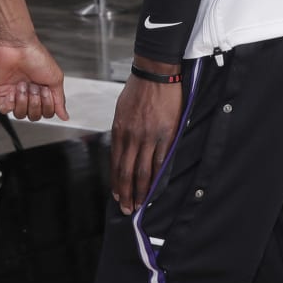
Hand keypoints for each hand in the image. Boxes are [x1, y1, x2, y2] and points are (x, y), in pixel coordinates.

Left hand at [0, 39, 66, 121]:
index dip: (47, 105)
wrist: (17, 47)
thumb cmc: (36, 56)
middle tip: (34, 86)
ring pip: (20, 115)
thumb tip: (65, 116)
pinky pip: (5, 109)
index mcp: (43, 92)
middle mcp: (30, 95)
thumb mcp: (56, 78)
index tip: (46, 90)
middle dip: (35, 102)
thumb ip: (59, 100)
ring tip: (23, 85)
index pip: (47, 113)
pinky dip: (10, 102)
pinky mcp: (2, 93)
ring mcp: (16, 94)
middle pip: (34, 116)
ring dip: (23, 101)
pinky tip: (13, 90)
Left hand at [109, 66, 182, 213]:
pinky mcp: (166, 135)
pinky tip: (156, 188)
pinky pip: (161, 161)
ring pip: (143, 170)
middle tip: (127, 208)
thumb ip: (122, 130)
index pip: (116, 162)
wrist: (155, 74)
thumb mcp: (122, 110)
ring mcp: (149, 137)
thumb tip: (123, 147)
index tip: (116, 195)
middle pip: (127, 171)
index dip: (116, 181)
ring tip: (140, 205)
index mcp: (119, 130)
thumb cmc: (138, 89)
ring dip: (141, 190)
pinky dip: (157, 177)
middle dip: (126, 192)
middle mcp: (131, 136)